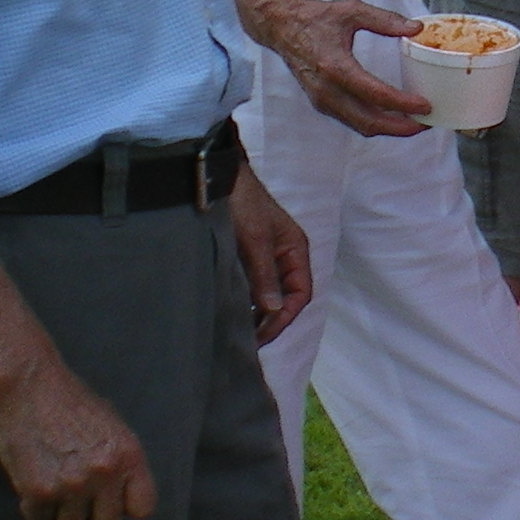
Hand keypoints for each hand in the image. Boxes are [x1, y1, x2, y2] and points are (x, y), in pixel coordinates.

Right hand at [0, 360, 156, 519]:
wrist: (29, 389)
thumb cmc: (71, 404)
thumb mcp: (112, 428)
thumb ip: (120, 464)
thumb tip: (121, 500)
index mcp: (129, 455)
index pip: (143, 508)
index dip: (125, 509)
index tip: (111, 503)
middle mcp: (105, 473)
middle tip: (79, 512)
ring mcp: (73, 484)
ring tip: (54, 501)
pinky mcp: (39, 491)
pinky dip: (36, 512)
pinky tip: (34, 492)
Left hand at [226, 166, 313, 346]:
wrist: (219, 178)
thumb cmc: (244, 204)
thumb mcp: (255, 240)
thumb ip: (265, 275)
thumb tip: (273, 310)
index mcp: (295, 250)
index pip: (300, 293)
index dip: (284, 317)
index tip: (262, 335)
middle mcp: (284, 256)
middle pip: (286, 296)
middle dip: (271, 320)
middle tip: (249, 340)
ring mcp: (265, 256)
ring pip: (269, 292)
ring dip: (258, 312)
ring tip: (240, 330)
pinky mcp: (246, 256)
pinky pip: (252, 284)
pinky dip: (246, 300)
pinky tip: (233, 310)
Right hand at [245, 0, 429, 136]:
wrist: (281, 27)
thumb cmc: (316, 18)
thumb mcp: (352, 11)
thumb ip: (385, 19)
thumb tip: (416, 27)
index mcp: (335, 67)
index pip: (375, 94)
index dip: (402, 104)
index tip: (425, 105)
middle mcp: (327, 90)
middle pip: (368, 121)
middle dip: (401, 127)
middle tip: (427, 122)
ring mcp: (322, 100)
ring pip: (360, 125)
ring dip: (389, 129)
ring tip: (416, 122)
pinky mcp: (321, 103)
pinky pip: (351, 120)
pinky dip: (374, 123)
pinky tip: (393, 116)